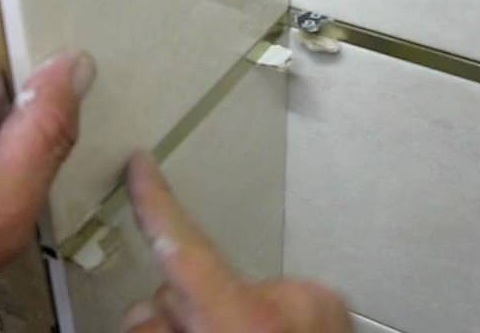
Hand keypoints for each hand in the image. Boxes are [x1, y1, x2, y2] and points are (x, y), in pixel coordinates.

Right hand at [123, 152, 352, 332]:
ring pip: (244, 294)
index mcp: (248, 321)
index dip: (158, 205)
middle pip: (208, 279)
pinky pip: (280, 305)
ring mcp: (322, 308)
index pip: (188, 250)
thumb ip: (159, 331)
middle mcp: (292, 302)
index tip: (141, 163)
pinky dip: (264, 324)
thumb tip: (150, 304)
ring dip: (232, 319)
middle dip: (193, 307)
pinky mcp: (337, 313)